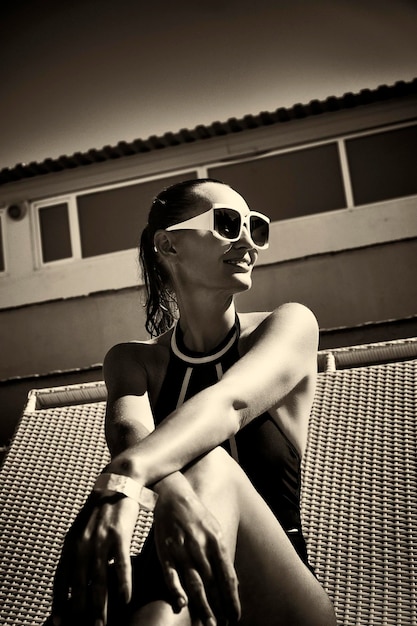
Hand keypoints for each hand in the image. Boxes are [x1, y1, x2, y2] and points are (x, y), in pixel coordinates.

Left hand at [51, 493, 138, 625]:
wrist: (119, 481)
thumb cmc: (102, 508)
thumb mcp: (82, 527)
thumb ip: (78, 550)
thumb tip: (76, 578)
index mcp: (71, 542)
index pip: (61, 578)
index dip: (59, 601)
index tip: (59, 621)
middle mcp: (82, 543)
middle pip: (78, 584)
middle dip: (79, 610)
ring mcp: (101, 540)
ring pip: (98, 580)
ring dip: (99, 606)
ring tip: (100, 624)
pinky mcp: (120, 535)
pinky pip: (121, 565)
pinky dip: (122, 584)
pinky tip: (124, 599)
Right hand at [154, 488, 240, 625]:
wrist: (173, 495)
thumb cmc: (197, 515)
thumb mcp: (215, 530)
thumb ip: (222, 555)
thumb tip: (232, 582)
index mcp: (216, 542)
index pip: (227, 577)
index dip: (232, 599)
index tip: (235, 617)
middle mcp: (201, 548)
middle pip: (212, 585)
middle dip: (219, 608)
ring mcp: (183, 551)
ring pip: (194, 583)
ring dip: (202, 606)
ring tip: (208, 625)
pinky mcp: (166, 552)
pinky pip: (171, 575)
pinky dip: (175, 591)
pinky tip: (180, 605)